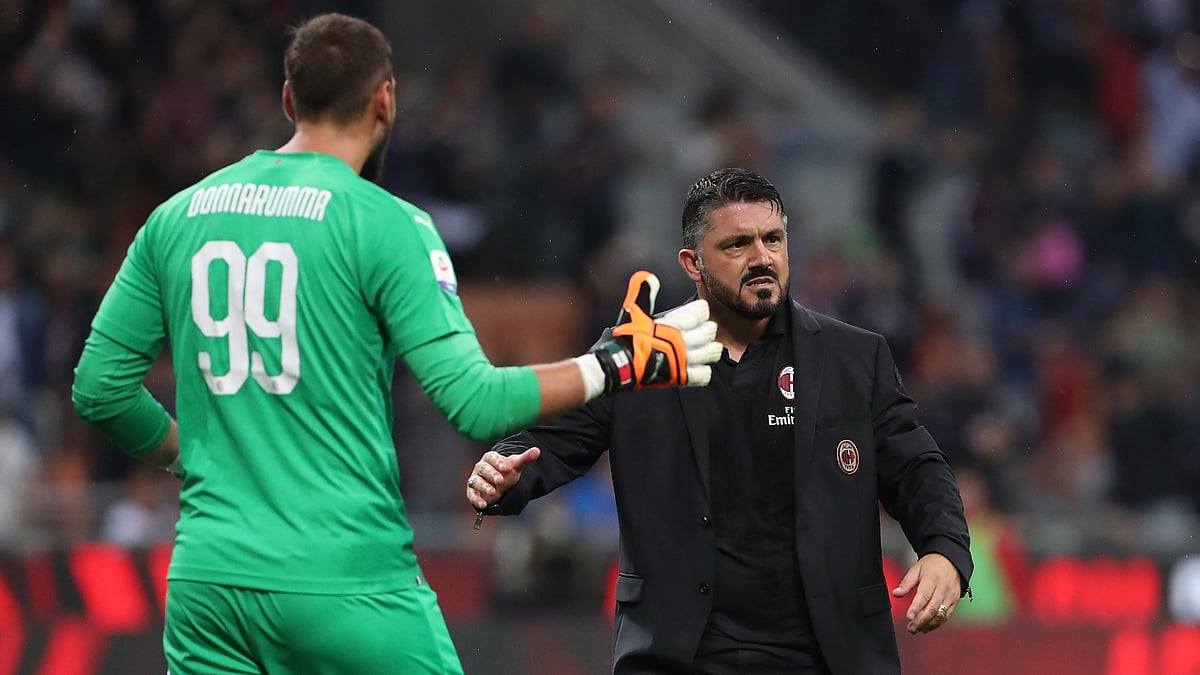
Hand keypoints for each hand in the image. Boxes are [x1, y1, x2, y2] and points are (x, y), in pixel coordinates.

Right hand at [466, 447, 540, 509]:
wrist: (499, 484)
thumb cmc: (506, 472)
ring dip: (484, 487)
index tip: (506, 468)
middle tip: (500, 481)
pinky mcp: (472, 491)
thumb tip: (537, 450)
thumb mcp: (516, 466)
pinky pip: (472, 495)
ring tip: (493, 492)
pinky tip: (483, 504)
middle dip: (492, 475)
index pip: (492, 458)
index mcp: (490, 458)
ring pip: (476, 481)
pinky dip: (476, 500)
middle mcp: (481, 467)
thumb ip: (525, 459)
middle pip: (484, 469)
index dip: (498, 463)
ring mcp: (475, 479)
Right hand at [589, 270, 720, 393]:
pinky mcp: (680, 376)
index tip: (701, 310)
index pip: (698, 313)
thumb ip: (642, 293)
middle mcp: (680, 341)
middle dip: (707, 330)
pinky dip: (703, 371)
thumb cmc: (627, 338)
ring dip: (710, 349)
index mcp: (671, 324)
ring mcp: (682, 359)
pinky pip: (702, 375)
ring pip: (708, 353)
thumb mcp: (633, 311)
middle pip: (707, 332)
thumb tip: (647, 276)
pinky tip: (701, 366)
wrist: (620, 364)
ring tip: (710, 347)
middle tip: (706, 329)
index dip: (701, 310)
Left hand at [892, 553, 961, 633]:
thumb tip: (895, 593)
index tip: (909, 617)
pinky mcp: (955, 601)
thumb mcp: (916, 569)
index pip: (924, 595)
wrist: (951, 561)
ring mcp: (950, 596)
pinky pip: (947, 616)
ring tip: (916, 629)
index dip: (916, 607)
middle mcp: (943, 588)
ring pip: (940, 614)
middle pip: (932, 608)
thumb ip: (906, 583)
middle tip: (910, 628)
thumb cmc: (931, 566)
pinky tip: (927, 627)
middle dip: (921, 620)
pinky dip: (937, 624)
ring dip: (928, 624)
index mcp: (932, 579)